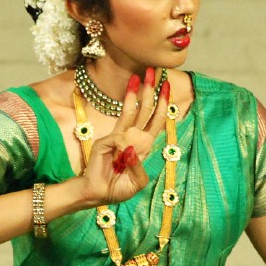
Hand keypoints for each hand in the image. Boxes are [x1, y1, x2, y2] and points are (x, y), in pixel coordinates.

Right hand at [79, 67, 170, 206]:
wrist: (98, 194)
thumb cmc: (118, 188)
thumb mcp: (138, 182)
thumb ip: (139, 167)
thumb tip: (131, 148)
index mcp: (142, 145)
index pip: (155, 120)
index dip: (162, 103)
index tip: (166, 86)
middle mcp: (132, 137)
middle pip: (144, 110)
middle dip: (149, 91)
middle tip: (152, 71)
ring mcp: (119, 137)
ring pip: (130, 112)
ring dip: (134, 94)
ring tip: (136, 77)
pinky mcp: (106, 141)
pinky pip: (119, 138)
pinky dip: (123, 148)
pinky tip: (119, 160)